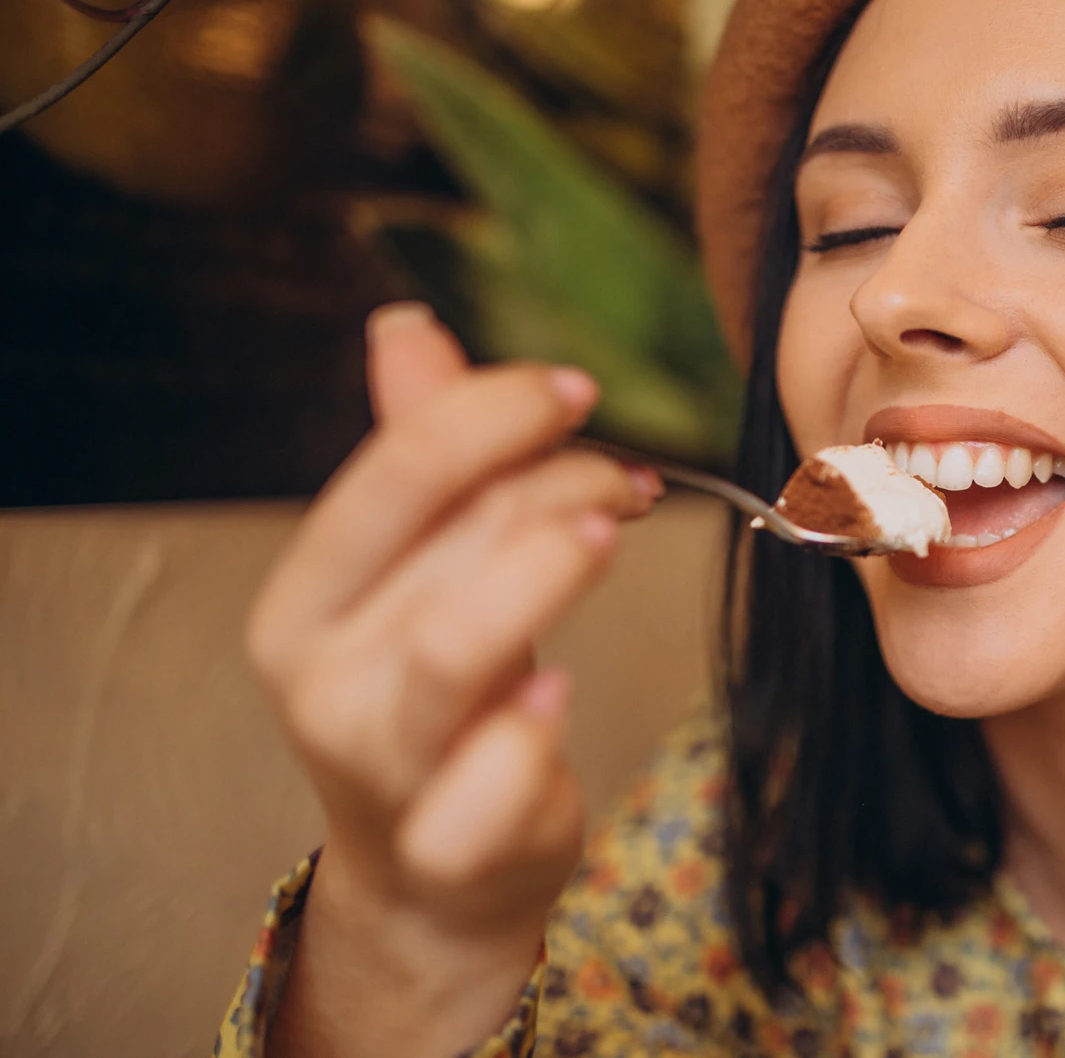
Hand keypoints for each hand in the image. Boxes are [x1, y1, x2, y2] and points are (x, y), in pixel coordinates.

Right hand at [245, 303, 663, 1053]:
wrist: (434, 873)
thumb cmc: (441, 700)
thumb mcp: (420, 574)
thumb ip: (420, 458)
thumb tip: (405, 324)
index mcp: (306, 597)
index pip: (396, 470)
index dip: (496, 410)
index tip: (576, 389)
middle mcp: (323, 677)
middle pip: (454, 539)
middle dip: (561, 483)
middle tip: (626, 481)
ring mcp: (380, 764)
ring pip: (459, 643)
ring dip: (552, 569)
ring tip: (611, 534)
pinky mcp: (449, 843)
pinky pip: (492, 778)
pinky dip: (536, 730)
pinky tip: (560, 693)